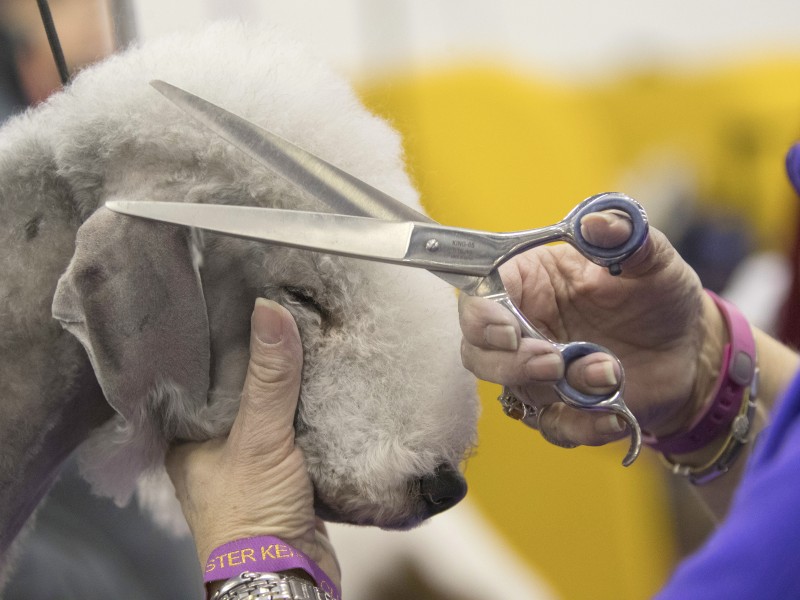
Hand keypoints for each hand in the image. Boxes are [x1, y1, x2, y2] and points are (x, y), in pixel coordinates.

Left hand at [166, 298, 339, 589]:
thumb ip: (268, 379)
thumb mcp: (257, 439)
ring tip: (306, 332)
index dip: (219, 338)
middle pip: (241, 387)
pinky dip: (311, 408)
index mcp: (188, 437)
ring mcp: (253, 458)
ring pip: (272, 407)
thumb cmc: (250, 517)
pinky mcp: (288, 471)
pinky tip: (327, 379)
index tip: (238, 299)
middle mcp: (216, 445)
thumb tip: (269, 310)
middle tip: (279, 308)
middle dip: (262, 355)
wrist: (288, 578)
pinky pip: (298, 428)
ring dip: (290, 381)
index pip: (199, 373)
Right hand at [459, 211, 725, 448]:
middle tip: (554, 361)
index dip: (480, 317)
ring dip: (558, 392)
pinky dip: (581, 427)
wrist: (690, 347)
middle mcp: (524, 327)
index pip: (479, 296)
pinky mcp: (562, 408)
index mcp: (530, 282)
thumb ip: (625, 237)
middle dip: (510, 363)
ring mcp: (539, 372)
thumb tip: (596, 222)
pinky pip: (553, 427)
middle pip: (478, 353)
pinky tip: (614, 416)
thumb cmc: (659, 294)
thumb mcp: (652, 259)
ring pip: (514, 392)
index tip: (508, 330)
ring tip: (610, 375)